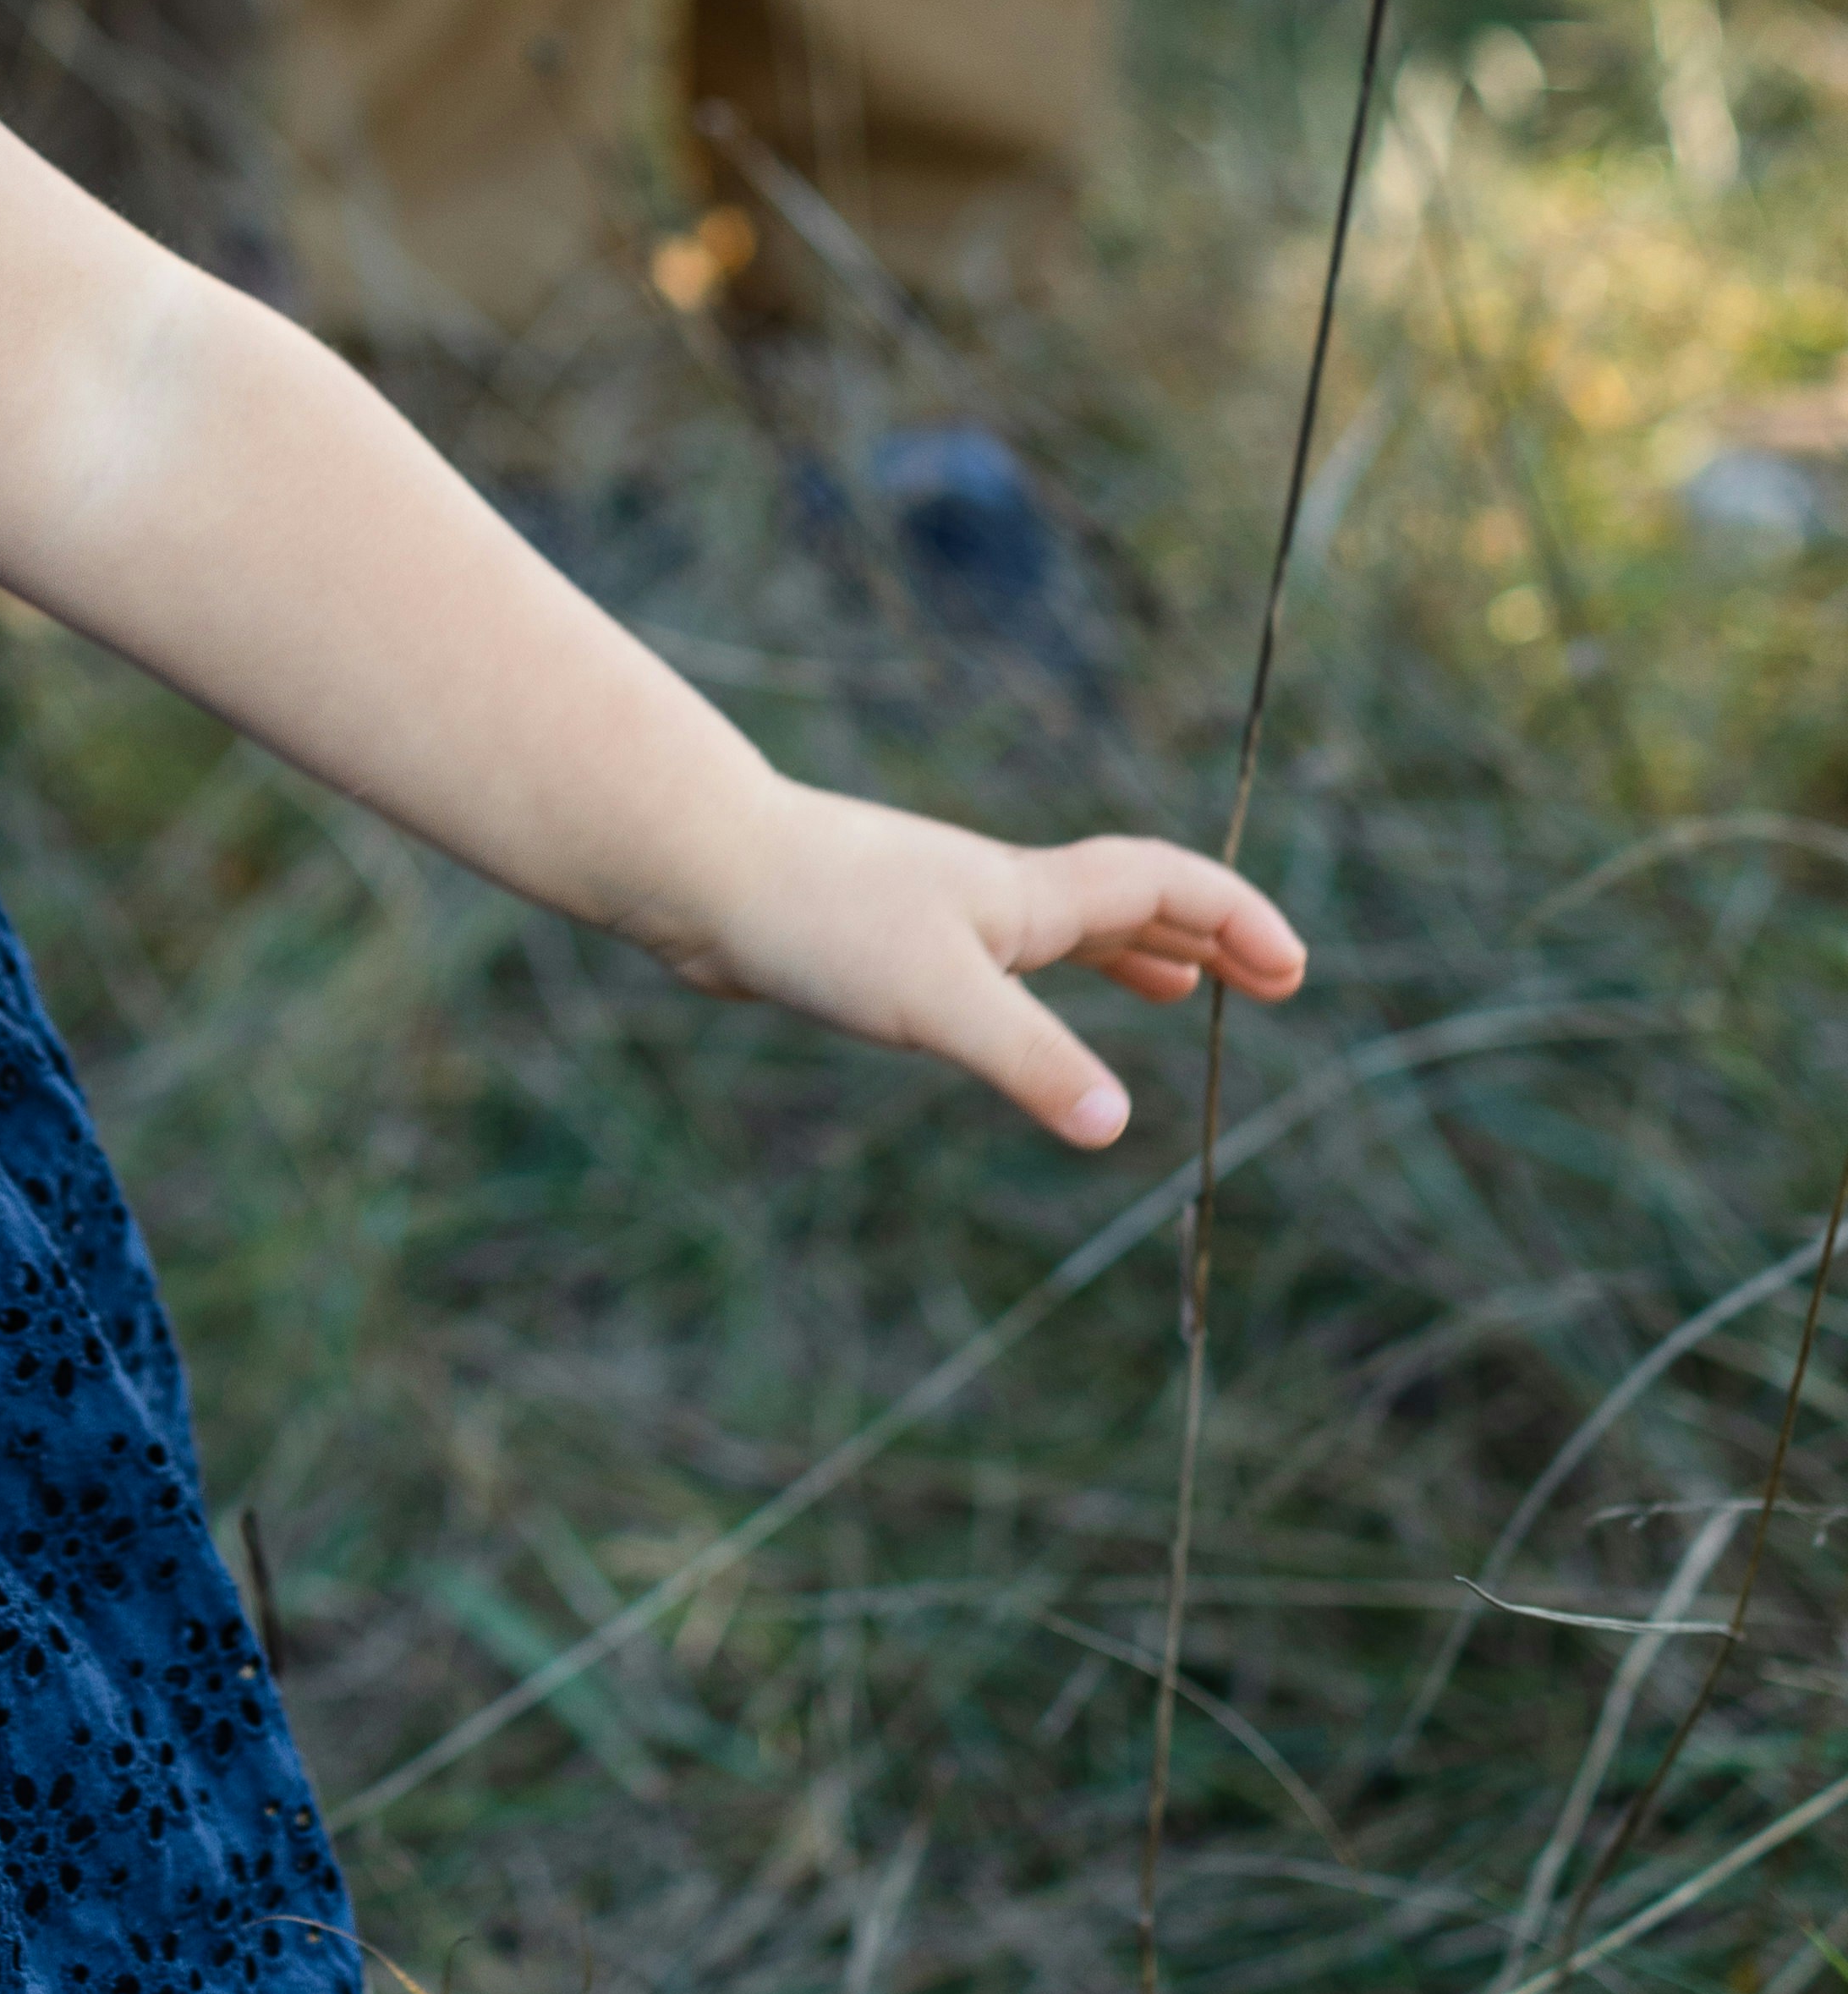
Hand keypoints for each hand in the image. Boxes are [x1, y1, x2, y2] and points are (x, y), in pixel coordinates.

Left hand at [650, 780, 1308, 1149]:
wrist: (700, 871)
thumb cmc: (818, 918)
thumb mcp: (939, 1001)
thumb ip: (1030, 1059)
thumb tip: (1116, 1122)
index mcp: (1026, 895)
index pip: (1162, 886)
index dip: (1234, 918)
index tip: (1292, 968)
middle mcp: (995, 894)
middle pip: (1128, 901)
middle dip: (1207, 938)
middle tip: (1270, 982)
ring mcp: (941, 913)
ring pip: (1063, 928)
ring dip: (1132, 952)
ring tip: (1176, 987)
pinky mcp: (888, 941)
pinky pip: (1000, 958)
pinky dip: (1046, 979)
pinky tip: (1017, 1007)